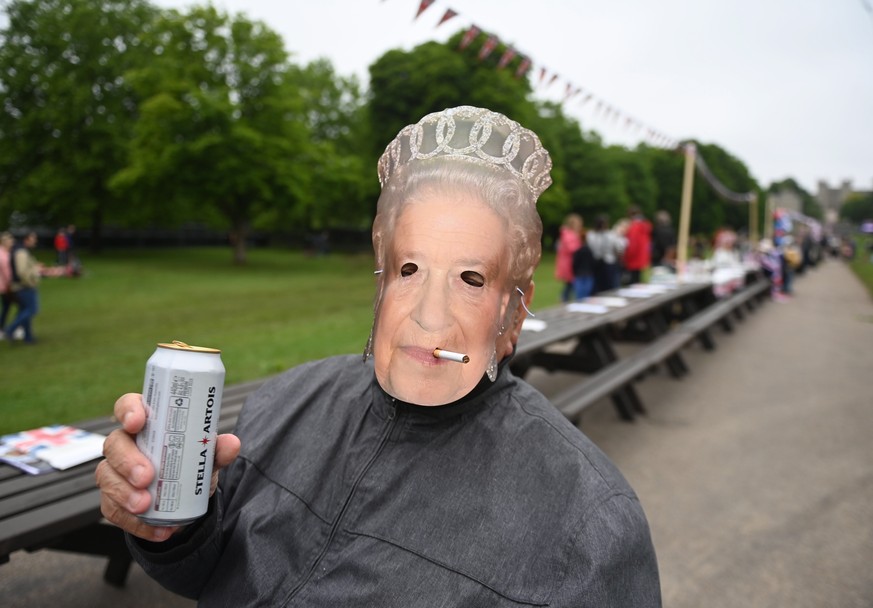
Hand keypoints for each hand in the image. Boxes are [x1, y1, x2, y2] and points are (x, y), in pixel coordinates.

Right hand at [95, 393, 240, 541]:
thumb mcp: (206, 457)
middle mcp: (125, 445)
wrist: (186, 502)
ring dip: (124, 493)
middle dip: (127, 461)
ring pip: (107, 477)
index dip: (128, 410)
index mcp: (146, 424)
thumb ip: (218, 449)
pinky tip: (157, 530)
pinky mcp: (113, 500)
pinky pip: (114, 510)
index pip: (128, 406)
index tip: (137, 422)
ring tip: (146, 506)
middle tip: (147, 477)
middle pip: (114, 444)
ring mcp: (115, 473)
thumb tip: (232, 443)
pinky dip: (136, 523)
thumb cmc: (190, 464)